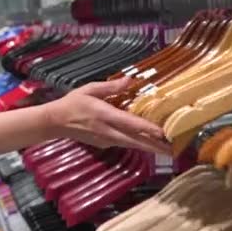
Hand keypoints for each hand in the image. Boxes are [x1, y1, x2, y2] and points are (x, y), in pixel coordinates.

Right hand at [43, 78, 170, 153]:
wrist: (56, 122)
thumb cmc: (73, 102)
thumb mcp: (90, 89)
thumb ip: (110, 87)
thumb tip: (129, 80)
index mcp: (105, 115)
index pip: (130, 123)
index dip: (148, 128)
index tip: (164, 132)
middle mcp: (109, 131)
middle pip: (137, 140)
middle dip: (156, 146)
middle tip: (175, 150)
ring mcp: (107, 140)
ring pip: (133, 145)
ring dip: (151, 148)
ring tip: (169, 150)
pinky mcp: (106, 144)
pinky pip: (126, 144)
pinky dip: (140, 144)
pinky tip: (150, 144)